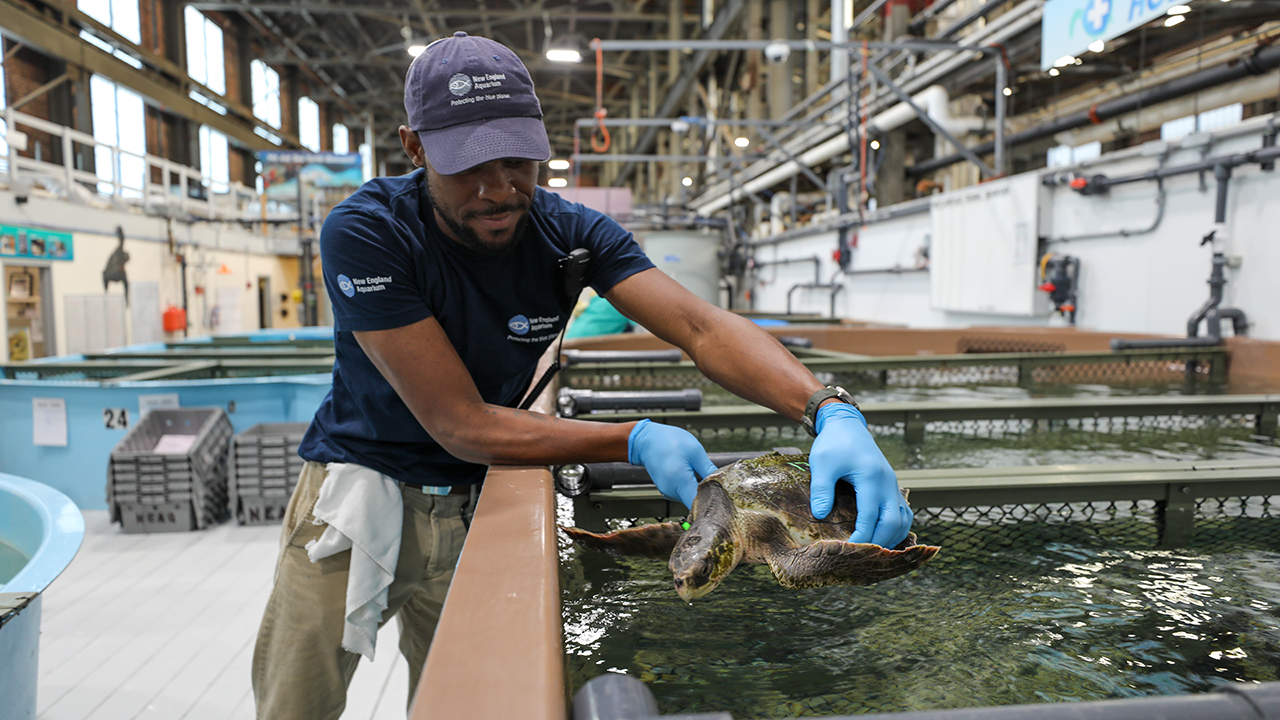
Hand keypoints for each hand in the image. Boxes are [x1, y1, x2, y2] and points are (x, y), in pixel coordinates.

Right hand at [628, 420, 716, 508]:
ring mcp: (668, 492)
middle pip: (696, 503)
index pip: (699, 506)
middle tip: (719, 483)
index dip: (713, 505)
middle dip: (709, 495)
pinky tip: (692, 474)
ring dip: (699, 490)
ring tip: (702, 474)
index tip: (723, 499)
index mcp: (680, 482)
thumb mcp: (694, 451)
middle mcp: (672, 492)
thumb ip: (709, 470)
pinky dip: (690, 487)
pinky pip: (684, 493)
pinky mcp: (667, 490)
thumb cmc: (668, 441)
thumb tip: (722, 483)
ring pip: (690, 498)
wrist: (646, 440)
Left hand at [808, 403, 911, 546]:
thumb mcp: (822, 463)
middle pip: (893, 521)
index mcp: (870, 477)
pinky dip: (897, 527)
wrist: (847, 425)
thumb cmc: (834, 443)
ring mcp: (892, 484)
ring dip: (892, 537)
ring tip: (875, 553)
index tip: (849, 551)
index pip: (870, 516)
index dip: (862, 537)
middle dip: (879, 543)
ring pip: (903, 519)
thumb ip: (821, 489)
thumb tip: (820, 515)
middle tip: (862, 557)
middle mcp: (887, 483)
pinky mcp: (891, 486)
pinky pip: (903, 511)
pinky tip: (884, 537)